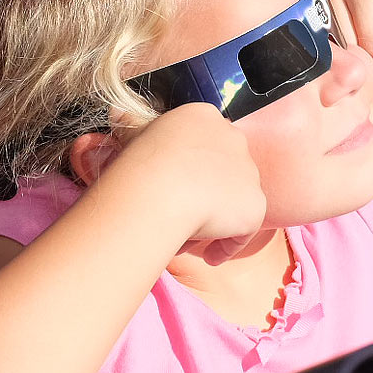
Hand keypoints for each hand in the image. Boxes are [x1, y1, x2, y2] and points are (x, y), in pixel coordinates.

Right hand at [107, 104, 267, 264]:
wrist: (160, 187)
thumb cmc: (139, 164)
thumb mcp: (133, 137)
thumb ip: (133, 127)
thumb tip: (116, 114)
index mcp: (203, 117)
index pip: (205, 144)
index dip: (192, 170)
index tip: (176, 189)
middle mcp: (233, 138)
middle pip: (223, 172)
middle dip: (208, 196)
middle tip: (184, 219)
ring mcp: (248, 172)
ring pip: (233, 202)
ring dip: (217, 222)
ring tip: (191, 241)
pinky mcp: (256, 205)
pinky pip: (244, 230)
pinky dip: (228, 245)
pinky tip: (211, 258)